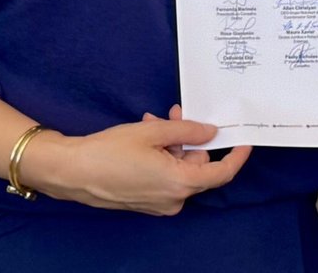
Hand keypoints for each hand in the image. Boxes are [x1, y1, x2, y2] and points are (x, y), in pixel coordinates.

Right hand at [36, 115, 251, 215]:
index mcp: (180, 183)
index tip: (245, 140)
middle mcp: (174, 199)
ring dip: (172, 145)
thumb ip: (187, 130)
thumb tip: (211, 132)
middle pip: (197, 167)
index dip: (237, 156)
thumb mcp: (153, 132)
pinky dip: (162, 158)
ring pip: (179, 169)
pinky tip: (145, 138)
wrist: (72, 172)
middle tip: (176, 113)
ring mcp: (159, 204)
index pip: (222, 173)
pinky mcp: (145, 203)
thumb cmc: (110, 151)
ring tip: (153, 122)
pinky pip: (165, 178)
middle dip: (190, 139)